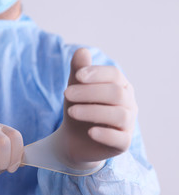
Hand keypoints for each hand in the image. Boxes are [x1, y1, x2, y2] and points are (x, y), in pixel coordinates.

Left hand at [53, 48, 137, 168]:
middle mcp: (128, 103)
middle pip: (116, 93)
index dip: (97, 73)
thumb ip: (78, 71)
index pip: (114, 75)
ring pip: (119, 114)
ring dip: (93, 111)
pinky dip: (105, 134)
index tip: (77, 76)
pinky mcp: (123, 143)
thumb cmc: (78, 108)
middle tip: (66, 94)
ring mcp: (128, 124)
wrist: (74, 139)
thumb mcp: (75, 89)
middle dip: (89, 92)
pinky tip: (90, 132)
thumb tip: (81, 51)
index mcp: (120, 86)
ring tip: (70, 112)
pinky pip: (120, 138)